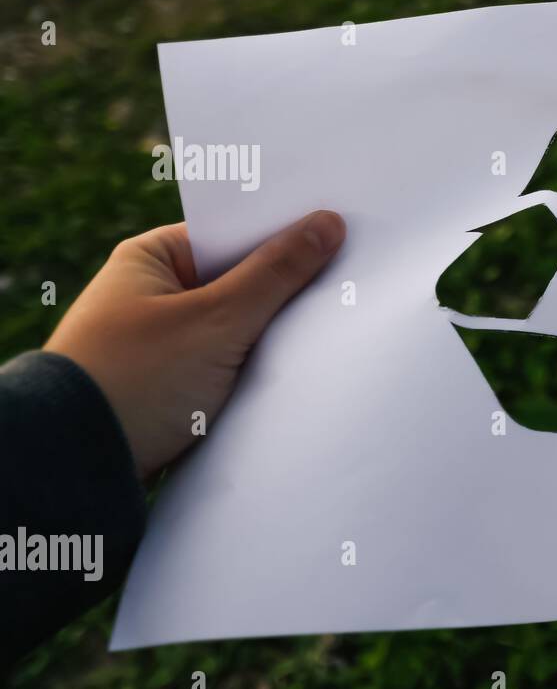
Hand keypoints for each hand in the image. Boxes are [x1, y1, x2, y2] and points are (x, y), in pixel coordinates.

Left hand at [45, 211, 345, 477]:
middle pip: (238, 278)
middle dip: (284, 285)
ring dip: (272, 331)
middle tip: (344, 278)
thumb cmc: (137, 378)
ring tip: (327, 324)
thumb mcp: (218, 319)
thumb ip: (277, 272)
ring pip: (237, 325)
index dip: (281, 232)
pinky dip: (256, 366)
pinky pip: (228, 364)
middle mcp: (151, 295)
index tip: (336, 232)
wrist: (79, 464)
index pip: (231, 232)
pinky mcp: (172, 386)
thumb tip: (328, 223)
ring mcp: (162, 343)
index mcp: (148, 259)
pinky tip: (293, 367)